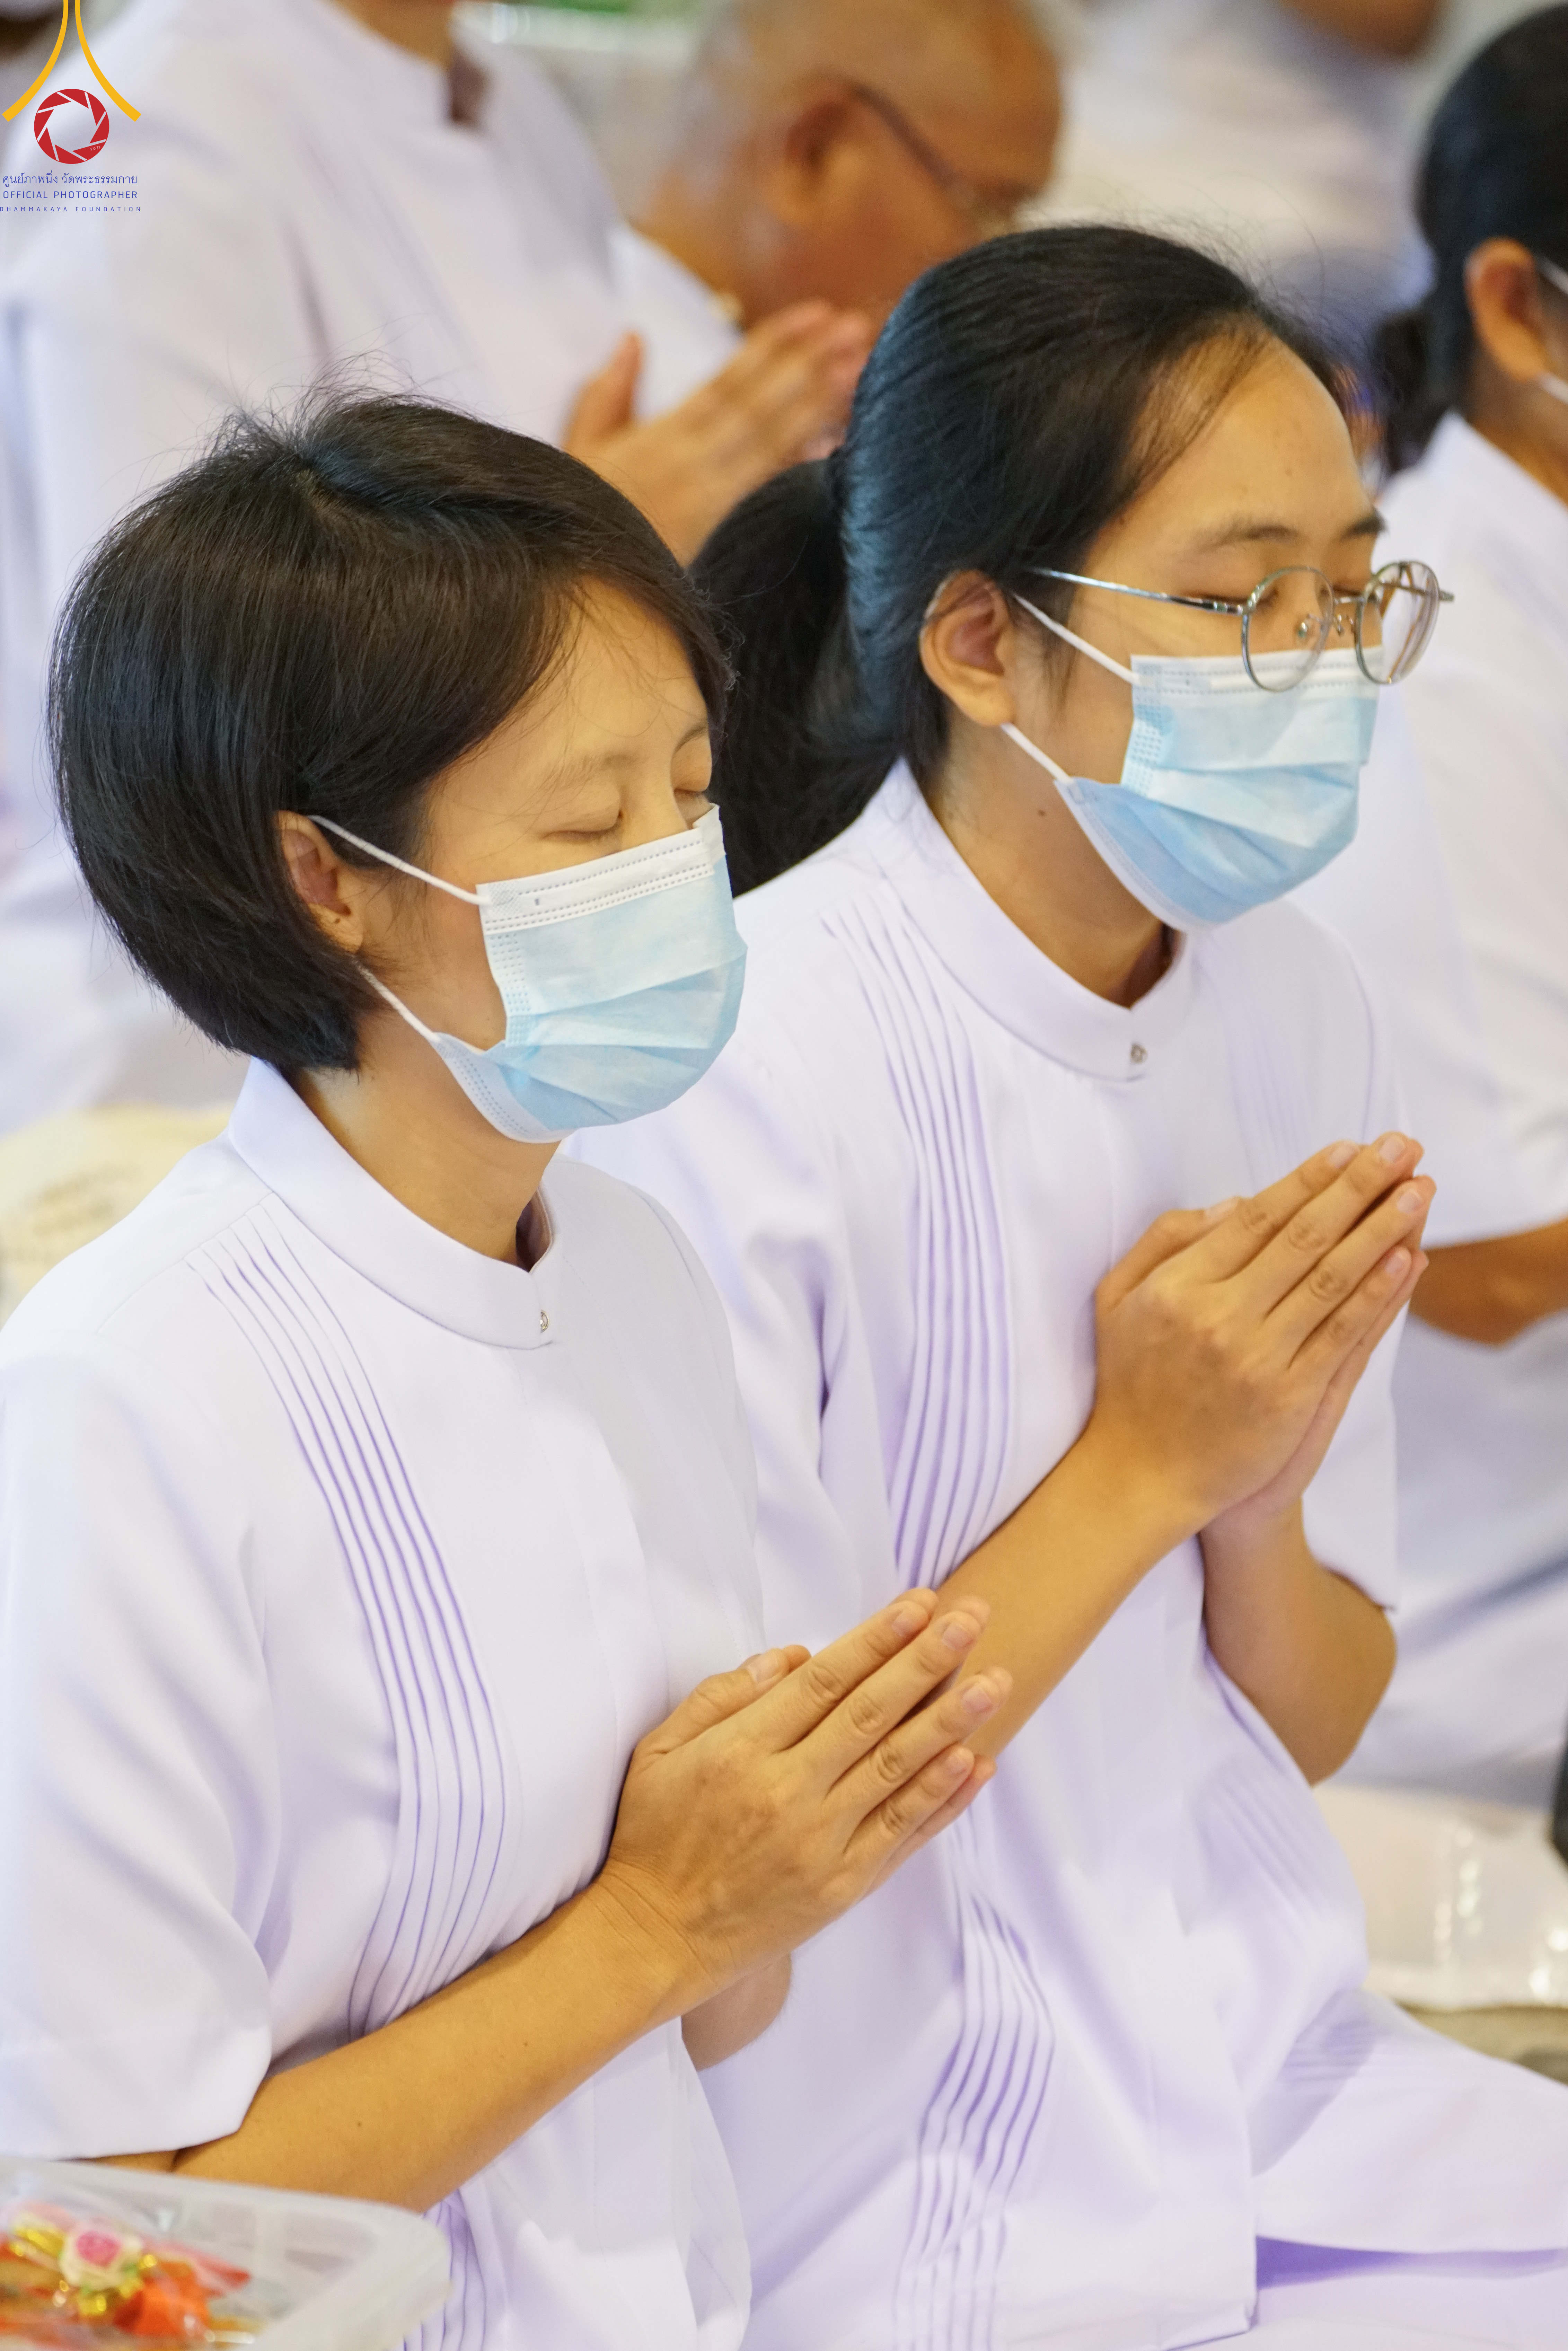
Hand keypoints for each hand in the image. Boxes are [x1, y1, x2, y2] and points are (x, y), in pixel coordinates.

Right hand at [565, 304, 872, 560]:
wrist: (574, 582)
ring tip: (859, 369)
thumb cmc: (575, 509)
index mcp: (665, 434)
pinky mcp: (714, 525)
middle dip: (810, 363)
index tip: (817, 314)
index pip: (730, 380)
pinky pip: (762, 487)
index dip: (775, 344)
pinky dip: (797, 462)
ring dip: (818, 403)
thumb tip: (633, 338)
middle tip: (857, 328)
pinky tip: (834, 442)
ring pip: (770, 440)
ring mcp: (708, 493)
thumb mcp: (583, 444)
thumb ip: (611, 392)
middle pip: (761, 403)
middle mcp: (693, 458)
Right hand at [590, 1591, 1006, 2008]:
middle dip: (928, 1661)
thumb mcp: (662, 1750)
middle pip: (872, 1715)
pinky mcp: (841, 1887)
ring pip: (898, 1770)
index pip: (824, 1682)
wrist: (654, 1939)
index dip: (876, 1640)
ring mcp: (821, 1844)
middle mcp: (788, 1793)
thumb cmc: (653, 1835)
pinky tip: (976, 1762)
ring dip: (952, 1721)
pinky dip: (943, 1799)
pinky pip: (902, 1833)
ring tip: (995, 1681)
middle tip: (974, 1619)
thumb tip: (794, 1655)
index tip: (921, 1604)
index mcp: (743, 1751)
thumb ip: (724, 1695)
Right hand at [1085, 1133, 1433, 1528]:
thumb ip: (1165, 1241)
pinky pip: (1341, 1335)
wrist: (1142, 1475)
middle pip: (1303, 1238)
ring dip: (1382, 1229)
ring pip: (1331, 1279)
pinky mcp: (1288, 1398)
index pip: (1256, 1220)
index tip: (1348, 1148)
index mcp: (1178, 1287)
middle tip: (1401, 1147)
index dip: (1307, 1180)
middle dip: (1358, 1186)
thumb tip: (1234, 1204)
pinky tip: (1406, 1258)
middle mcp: (1219, 1317)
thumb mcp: (1116, 1299)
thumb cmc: (1130, 1381)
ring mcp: (1257, 1358)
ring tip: (1419, 1190)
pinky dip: (1377, 1295)